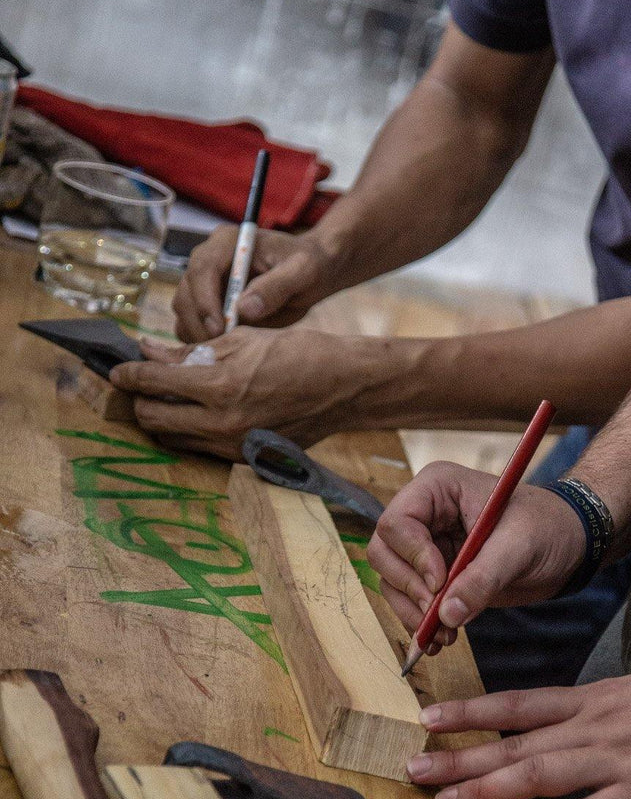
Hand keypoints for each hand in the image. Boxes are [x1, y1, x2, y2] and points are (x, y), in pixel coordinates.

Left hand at [110, 328, 390, 458]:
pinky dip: (188, 430)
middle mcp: (221, 422)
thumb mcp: (241, 340)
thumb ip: (190, 350)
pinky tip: (196, 413)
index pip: (152, 382)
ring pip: (172, 437)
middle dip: (140, 399)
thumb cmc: (298, 353)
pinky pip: (198, 448)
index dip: (128, 374)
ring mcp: (232, 445)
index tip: (118, 369)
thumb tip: (147, 350)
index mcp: (219, 386)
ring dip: (162, 417)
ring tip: (168, 398)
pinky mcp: (244, 458)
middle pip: (152, 417)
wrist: (345, 387)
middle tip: (141, 385)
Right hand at [174, 226, 336, 340]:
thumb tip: (244, 309)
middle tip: (224, 347)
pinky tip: (227, 347)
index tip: (220, 328)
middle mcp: (210, 259)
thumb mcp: (303, 272)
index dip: (205, 300)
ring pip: (184, 311)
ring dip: (199, 333)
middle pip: (185, 293)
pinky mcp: (207, 303)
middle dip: (200, 323)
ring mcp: (205, 282)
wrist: (313, 272)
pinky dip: (201, 338)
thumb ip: (276, 287)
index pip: (202, 269)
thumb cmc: (310, 265)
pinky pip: (192, 324)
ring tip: (229, 348)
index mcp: (228, 242)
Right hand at [368, 466, 585, 647]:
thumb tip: (446, 614)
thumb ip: (483, 578)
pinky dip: (421, 622)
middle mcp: (425, 514)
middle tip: (436, 616)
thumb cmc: (548, 527)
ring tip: (442, 635)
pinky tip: (441, 639)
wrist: (569, 544)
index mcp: (438, 488)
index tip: (441, 583)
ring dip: (412, 613)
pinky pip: (411, 599)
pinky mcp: (436, 574)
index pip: (397, 522)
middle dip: (408, 588)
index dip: (413, 556)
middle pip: (385, 553)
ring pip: (393, 581)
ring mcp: (427, 545)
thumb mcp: (519, 547)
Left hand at [408, 664, 630, 798]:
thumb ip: (596, 719)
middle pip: (515, 742)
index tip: (428, 719)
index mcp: (594, 701)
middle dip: (461, 756)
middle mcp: (597, 726)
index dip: (470, 713)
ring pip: (541, 774)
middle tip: (412, 768)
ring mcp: (620, 759)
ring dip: (490, 788)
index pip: (518, 705)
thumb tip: (559, 739)